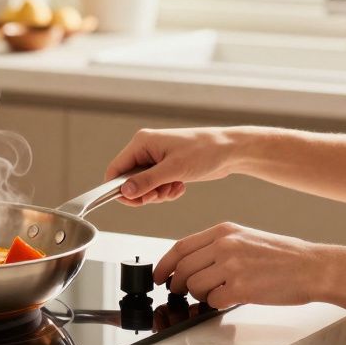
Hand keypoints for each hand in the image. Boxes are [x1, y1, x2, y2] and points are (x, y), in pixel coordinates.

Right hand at [104, 127, 237, 205]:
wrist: (229, 151)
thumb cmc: (204, 151)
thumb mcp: (173, 169)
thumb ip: (147, 181)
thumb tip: (124, 191)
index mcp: (141, 143)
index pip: (116, 169)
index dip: (119, 188)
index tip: (133, 201)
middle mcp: (145, 150)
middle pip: (129, 181)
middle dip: (144, 193)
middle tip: (160, 195)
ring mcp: (156, 159)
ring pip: (143, 186)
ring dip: (157, 194)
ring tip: (174, 188)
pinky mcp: (167, 168)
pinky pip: (156, 187)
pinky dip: (166, 192)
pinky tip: (180, 186)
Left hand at [155, 222, 332, 308]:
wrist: (313, 267)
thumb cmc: (283, 255)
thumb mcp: (246, 237)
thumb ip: (217, 246)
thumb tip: (190, 263)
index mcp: (224, 231)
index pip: (180, 247)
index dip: (163, 264)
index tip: (158, 275)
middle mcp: (225, 245)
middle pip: (182, 268)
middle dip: (176, 284)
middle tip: (179, 291)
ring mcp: (232, 266)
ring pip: (194, 286)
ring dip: (198, 295)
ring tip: (212, 294)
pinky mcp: (241, 288)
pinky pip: (213, 301)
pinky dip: (216, 304)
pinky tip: (229, 298)